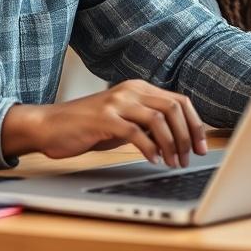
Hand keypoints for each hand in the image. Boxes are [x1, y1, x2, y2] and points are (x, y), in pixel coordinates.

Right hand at [2, 80, 206, 167]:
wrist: (49, 125)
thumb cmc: (87, 126)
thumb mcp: (123, 121)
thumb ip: (147, 124)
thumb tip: (176, 139)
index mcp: (139, 88)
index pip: (179, 101)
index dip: (194, 124)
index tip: (202, 145)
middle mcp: (131, 90)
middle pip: (174, 108)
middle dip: (187, 135)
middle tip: (191, 157)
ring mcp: (117, 102)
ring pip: (158, 119)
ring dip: (171, 144)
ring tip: (174, 162)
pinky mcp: (104, 118)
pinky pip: (135, 132)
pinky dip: (149, 148)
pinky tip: (153, 160)